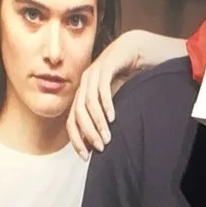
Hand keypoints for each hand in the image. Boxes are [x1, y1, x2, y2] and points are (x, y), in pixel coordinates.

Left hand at [66, 29, 159, 154]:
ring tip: (108, 136)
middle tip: (100, 147)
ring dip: (97, 122)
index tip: (86, 156)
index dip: (76, 140)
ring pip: (88, 102)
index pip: (71, 121)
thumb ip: (104, 118)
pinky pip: (102, 87)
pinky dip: (106, 104)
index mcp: (81, 94)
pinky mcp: (105, 65)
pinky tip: (112, 117)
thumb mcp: (112, 101)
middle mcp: (83, 84)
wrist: (134, 50)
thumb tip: (99, 144)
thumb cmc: (124, 77)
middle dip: (88, 133)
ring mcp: (93, 73)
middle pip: (78, 113)